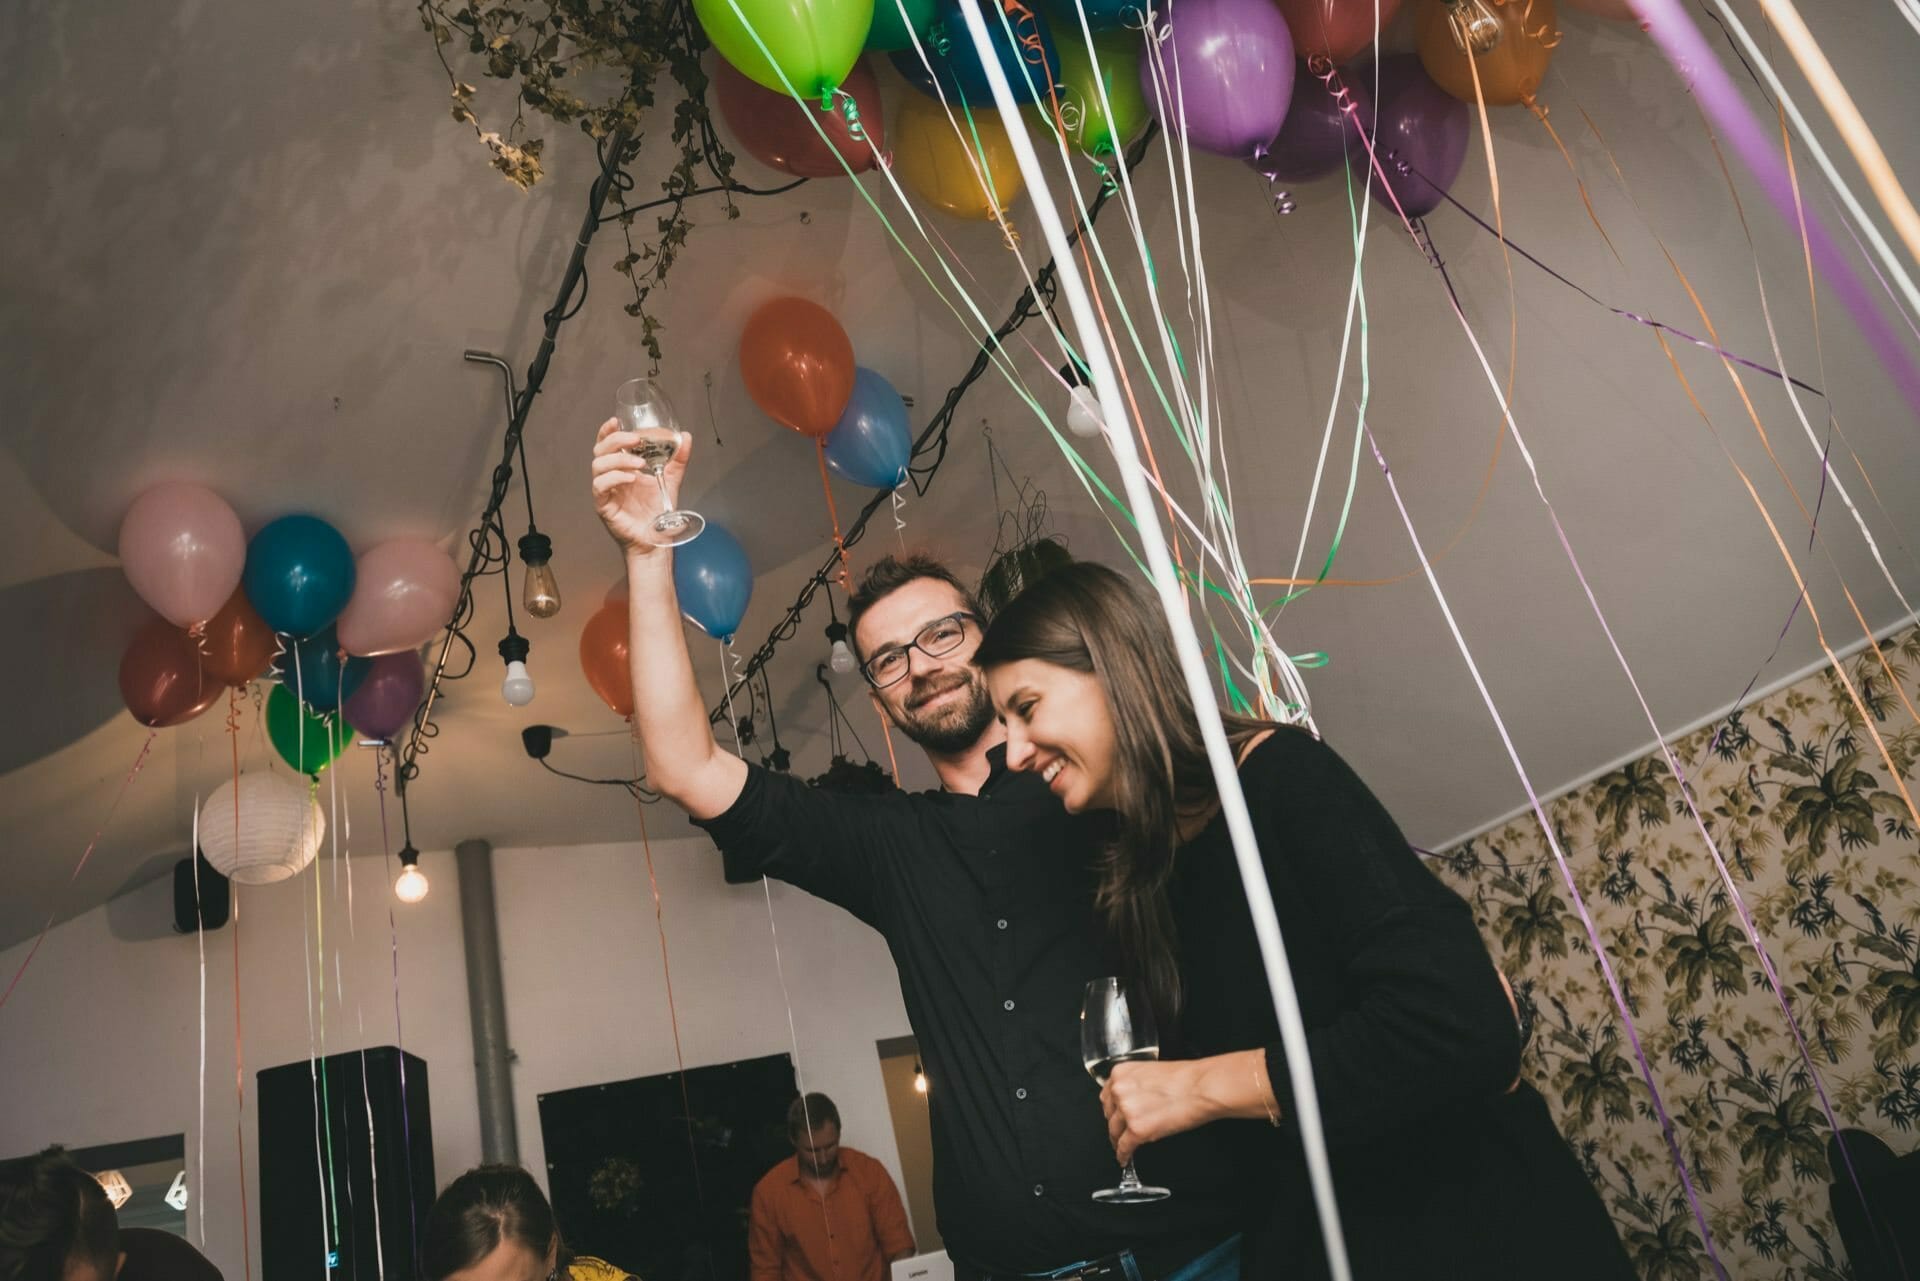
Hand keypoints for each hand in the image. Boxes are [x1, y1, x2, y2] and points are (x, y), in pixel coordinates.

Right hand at [591, 417, 689, 556]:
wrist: (656, 540)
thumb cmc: (657, 511)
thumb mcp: (670, 480)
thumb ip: (677, 460)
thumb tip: (686, 436)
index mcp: (622, 468)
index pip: (607, 444)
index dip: (607, 431)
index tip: (617, 420)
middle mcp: (611, 477)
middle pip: (600, 450)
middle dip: (616, 441)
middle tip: (637, 441)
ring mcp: (605, 491)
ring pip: (598, 466)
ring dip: (619, 460)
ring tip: (640, 465)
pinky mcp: (603, 505)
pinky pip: (600, 486)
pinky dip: (615, 478)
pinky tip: (631, 479)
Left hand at [1101, 1059, 1216, 1166]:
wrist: (1201, 1087)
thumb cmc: (1185, 1079)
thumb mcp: (1151, 1072)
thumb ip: (1135, 1085)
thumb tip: (1134, 1100)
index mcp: (1121, 1073)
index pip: (1107, 1096)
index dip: (1112, 1109)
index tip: (1114, 1116)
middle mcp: (1119, 1090)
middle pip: (1109, 1114)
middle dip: (1116, 1124)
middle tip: (1120, 1132)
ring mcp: (1127, 1110)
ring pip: (1114, 1132)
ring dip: (1117, 1141)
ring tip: (1121, 1148)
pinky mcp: (1137, 1129)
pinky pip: (1124, 1147)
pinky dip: (1123, 1155)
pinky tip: (1125, 1159)